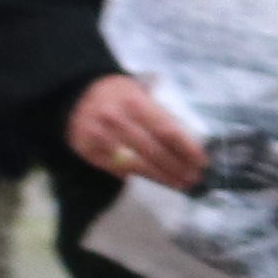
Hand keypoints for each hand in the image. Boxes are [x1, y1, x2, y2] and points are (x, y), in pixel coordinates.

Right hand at [63, 72, 205, 193]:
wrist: (76, 93)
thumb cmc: (119, 96)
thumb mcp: (142, 95)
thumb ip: (161, 117)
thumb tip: (188, 145)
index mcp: (136, 103)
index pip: (167, 131)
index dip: (187, 149)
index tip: (202, 162)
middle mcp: (116, 120)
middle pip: (154, 151)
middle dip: (177, 167)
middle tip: (194, 178)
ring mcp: (99, 137)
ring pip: (136, 164)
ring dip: (161, 176)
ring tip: (179, 184)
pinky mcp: (87, 150)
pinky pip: (116, 168)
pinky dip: (135, 175)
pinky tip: (152, 180)